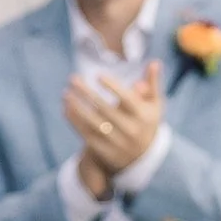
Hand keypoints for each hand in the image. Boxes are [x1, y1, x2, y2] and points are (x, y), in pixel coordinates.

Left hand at [64, 63, 163, 185]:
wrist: (143, 157)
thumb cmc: (146, 121)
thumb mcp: (154, 104)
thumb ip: (153, 84)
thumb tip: (153, 62)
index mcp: (143, 116)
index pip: (128, 100)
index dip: (113, 87)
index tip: (97, 75)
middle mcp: (131, 130)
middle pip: (106, 109)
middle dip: (87, 93)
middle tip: (73, 78)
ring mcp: (117, 143)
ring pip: (93, 123)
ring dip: (77, 108)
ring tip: (66, 93)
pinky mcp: (105, 152)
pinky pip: (87, 135)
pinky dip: (75, 122)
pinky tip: (67, 108)